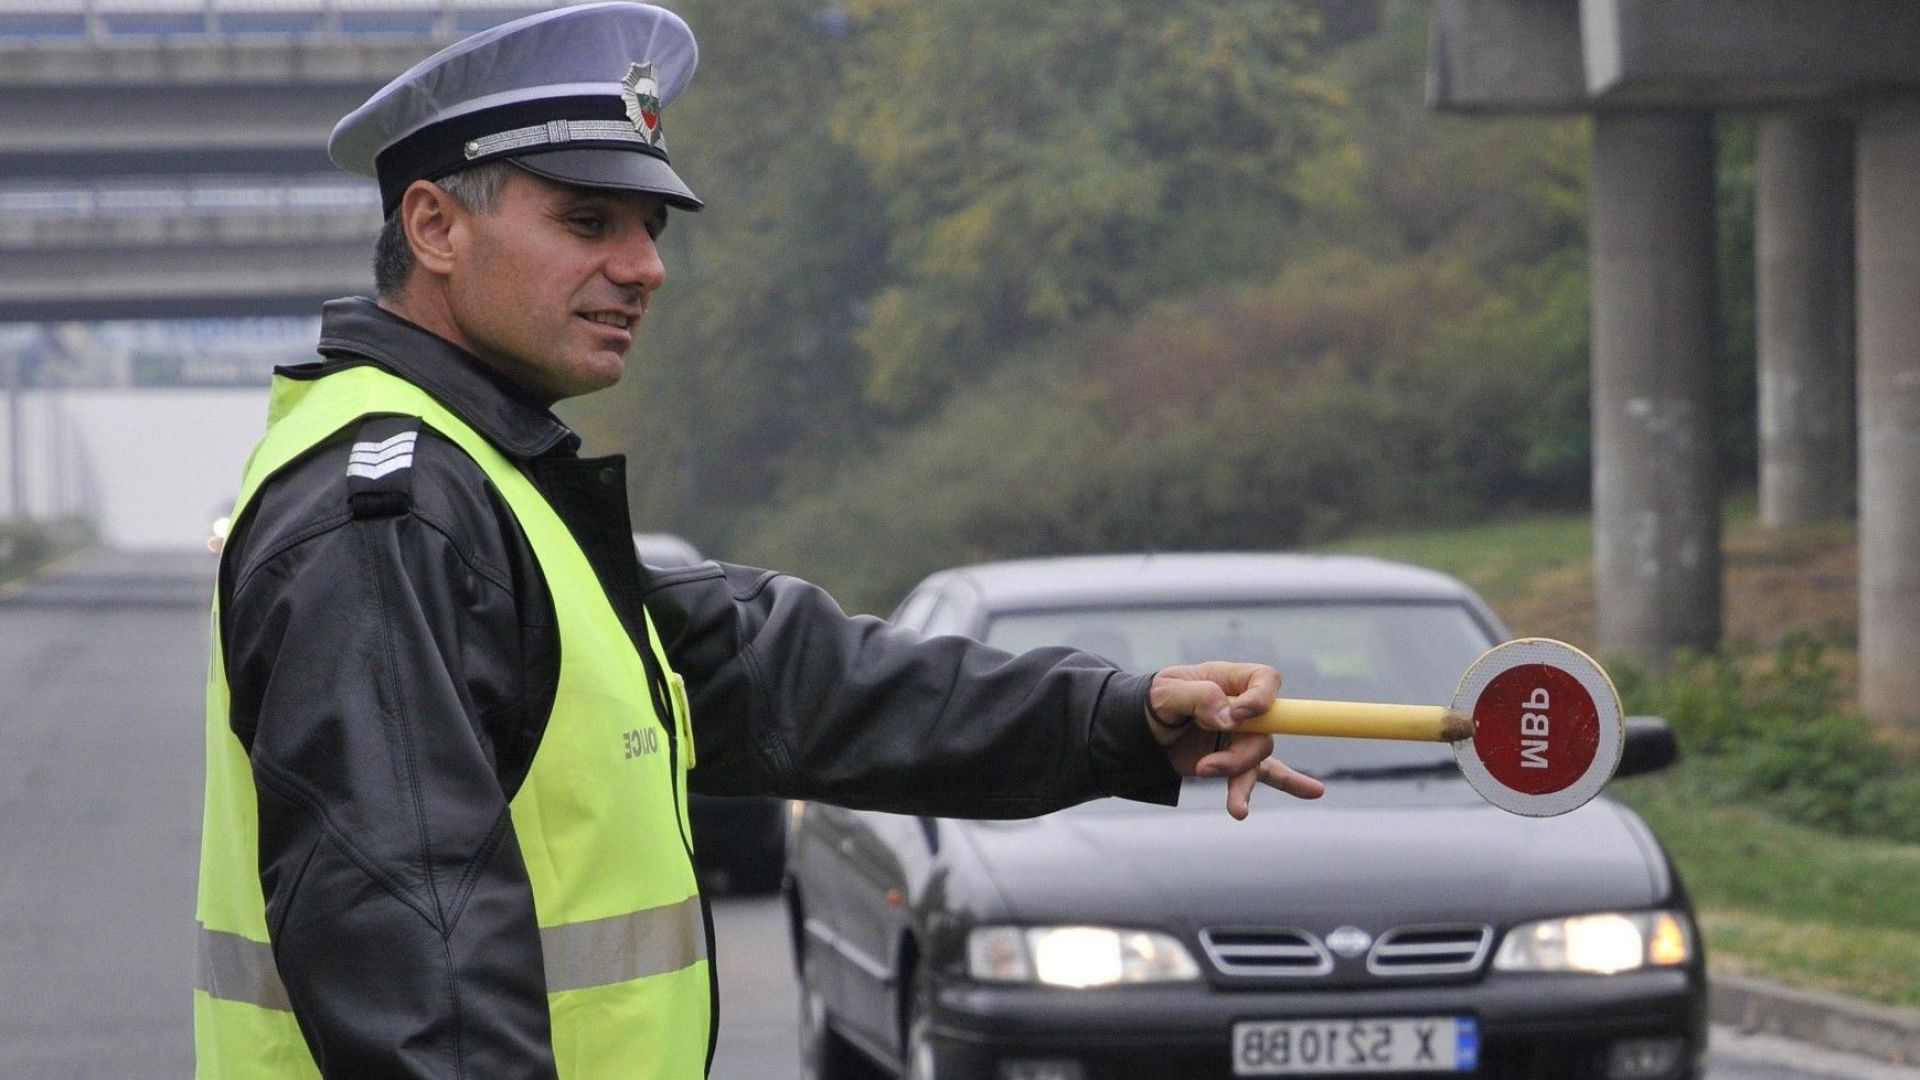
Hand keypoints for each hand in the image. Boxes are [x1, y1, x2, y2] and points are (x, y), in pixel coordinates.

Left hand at [1145, 661, 1324, 819]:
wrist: (1140, 734)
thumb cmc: (1155, 703)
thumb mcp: (1166, 694)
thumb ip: (1198, 698)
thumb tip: (1229, 717)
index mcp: (1227, 680)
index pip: (1264, 680)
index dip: (1260, 699)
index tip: (1237, 716)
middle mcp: (1241, 707)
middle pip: (1265, 730)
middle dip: (1239, 754)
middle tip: (1205, 767)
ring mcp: (1240, 736)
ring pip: (1258, 758)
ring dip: (1241, 780)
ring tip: (1235, 807)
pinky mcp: (1235, 761)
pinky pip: (1267, 773)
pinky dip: (1290, 783)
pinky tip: (1313, 791)